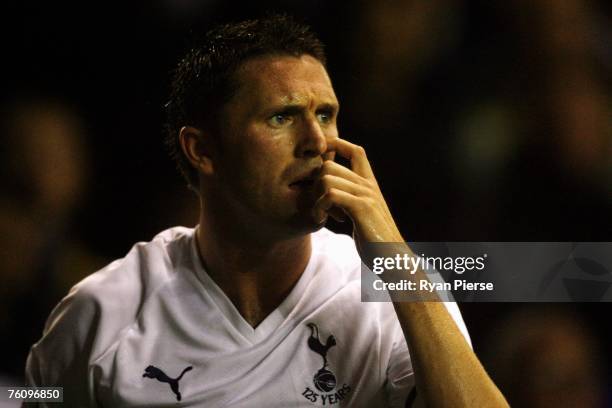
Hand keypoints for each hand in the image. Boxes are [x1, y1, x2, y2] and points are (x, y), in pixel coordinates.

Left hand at [312, 138, 403, 252]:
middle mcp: (368, 185)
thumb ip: (348, 201)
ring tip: (321, 215)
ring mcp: (366, 195)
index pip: (355, 150)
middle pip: (330, 164)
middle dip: (315, 184)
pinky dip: (319, 207)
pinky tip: (322, 220)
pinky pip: (330, 194)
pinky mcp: (362, 207)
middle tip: (318, 205)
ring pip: (326, 178)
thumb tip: (328, 195)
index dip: (336, 145)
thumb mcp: (361, 215)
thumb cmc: (375, 242)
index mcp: (369, 185)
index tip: (320, 160)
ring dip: (315, 198)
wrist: (394, 259)